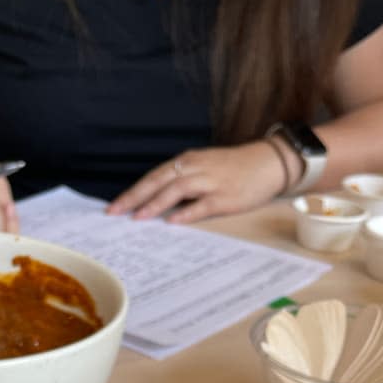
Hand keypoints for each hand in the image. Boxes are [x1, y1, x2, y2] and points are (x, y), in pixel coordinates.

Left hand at [105, 140, 293, 223]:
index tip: (114, 206)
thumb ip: (183, 183)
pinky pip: (202, 204)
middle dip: (135, 197)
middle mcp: (196, 168)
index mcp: (188, 162)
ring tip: (138, 217)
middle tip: (116, 212)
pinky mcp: (225, 197)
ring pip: (177, 190)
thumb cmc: (234, 169)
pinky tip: (173, 221)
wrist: (268, 162)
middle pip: (159, 181)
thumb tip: (159, 203)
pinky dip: (186, 212)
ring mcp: (210, 182)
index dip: (133, 191)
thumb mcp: (204, 169)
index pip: (154, 176)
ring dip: (156, 203)